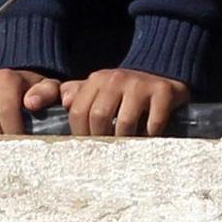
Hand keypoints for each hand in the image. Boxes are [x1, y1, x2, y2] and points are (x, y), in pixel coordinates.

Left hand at [58, 67, 191, 136]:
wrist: (162, 73)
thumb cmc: (124, 89)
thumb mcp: (98, 88)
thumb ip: (76, 94)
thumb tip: (57, 102)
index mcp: (98, 79)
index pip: (79, 111)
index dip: (80, 133)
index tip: (88, 144)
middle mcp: (117, 78)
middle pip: (99, 117)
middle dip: (102, 138)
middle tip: (107, 148)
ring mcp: (141, 83)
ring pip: (124, 123)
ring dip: (126, 139)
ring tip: (127, 145)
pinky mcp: (163, 91)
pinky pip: (153, 123)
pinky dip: (150, 134)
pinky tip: (148, 134)